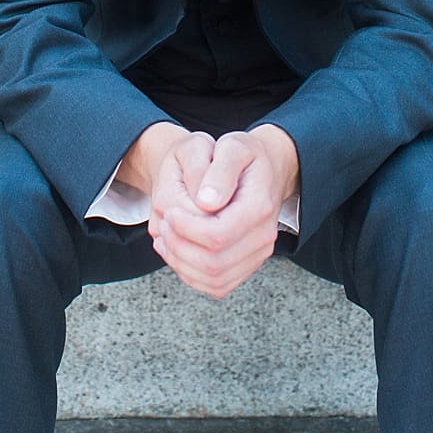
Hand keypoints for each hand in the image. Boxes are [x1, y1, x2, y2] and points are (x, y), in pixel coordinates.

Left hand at [149, 126, 300, 298]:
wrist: (267, 170)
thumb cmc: (246, 157)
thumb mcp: (233, 146)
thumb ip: (220, 170)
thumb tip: (206, 202)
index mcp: (259, 207)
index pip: (217, 235)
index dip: (185, 229)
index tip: (170, 211)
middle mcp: (264, 236)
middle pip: (214, 264)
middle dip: (179, 248)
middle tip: (164, 224)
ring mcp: (258, 254)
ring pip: (214, 279)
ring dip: (181, 263)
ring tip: (166, 237)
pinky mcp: (248, 265)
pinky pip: (217, 285)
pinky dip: (191, 274)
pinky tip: (178, 250)